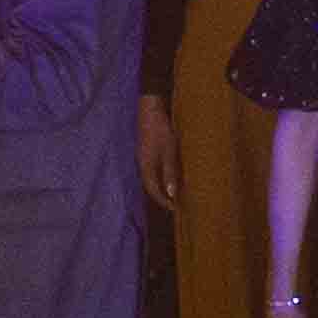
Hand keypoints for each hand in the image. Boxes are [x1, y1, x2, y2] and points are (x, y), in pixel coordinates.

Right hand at [137, 96, 181, 211]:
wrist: (150, 107)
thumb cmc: (161, 129)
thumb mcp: (169, 151)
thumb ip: (170, 172)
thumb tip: (171, 194)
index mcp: (146, 166)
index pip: (153, 190)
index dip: (163, 201)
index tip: (175, 209)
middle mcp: (142, 163)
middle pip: (150, 185)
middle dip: (162, 196)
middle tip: (176, 204)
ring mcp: (144, 156)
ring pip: (152, 177)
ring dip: (162, 186)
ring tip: (175, 192)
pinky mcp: (147, 150)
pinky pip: (153, 168)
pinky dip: (162, 176)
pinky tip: (171, 174)